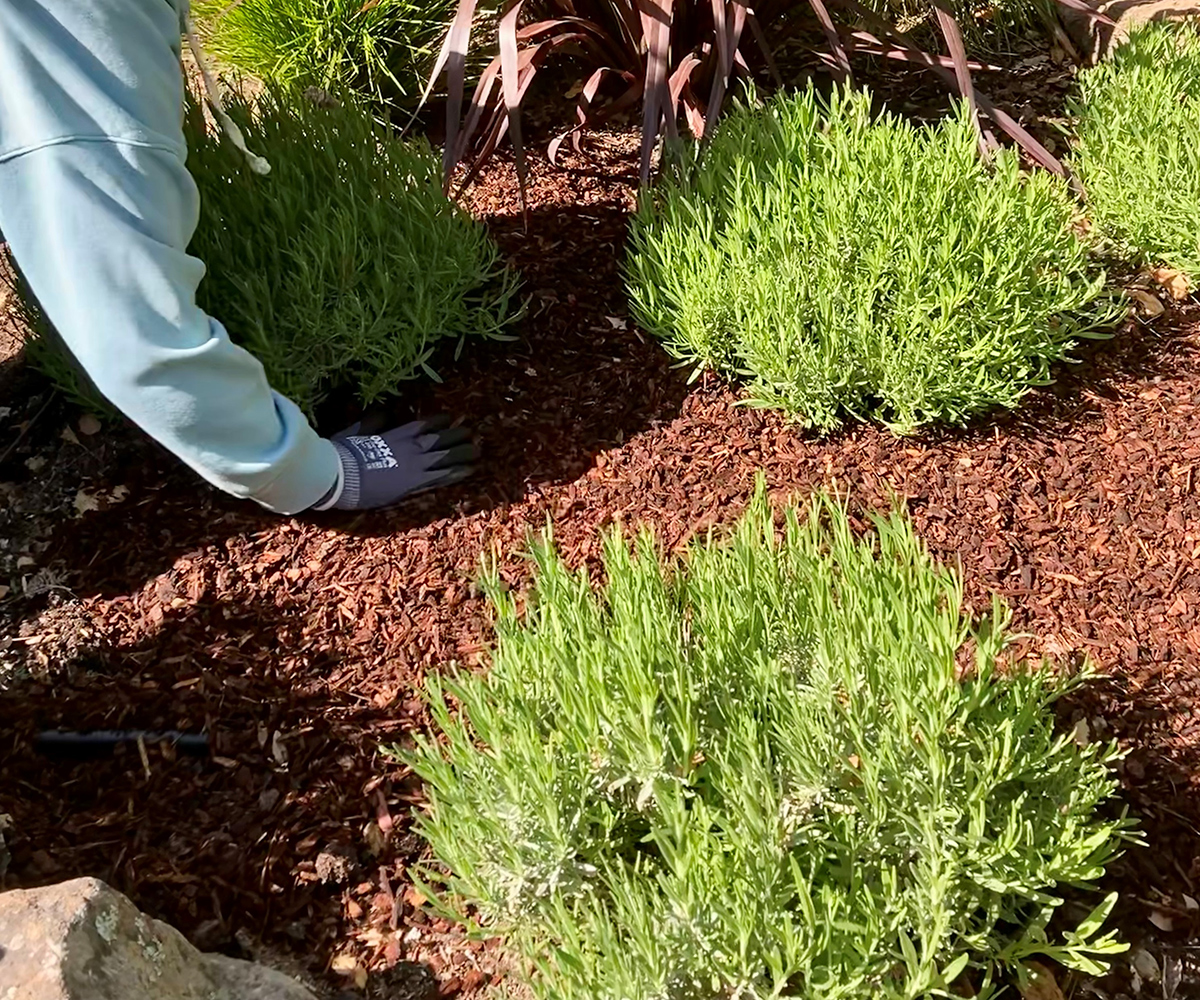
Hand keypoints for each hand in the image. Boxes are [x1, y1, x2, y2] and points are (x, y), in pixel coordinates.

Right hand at [316, 416, 474, 510]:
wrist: (342, 475)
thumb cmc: (344, 454)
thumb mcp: (357, 432)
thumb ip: (373, 422)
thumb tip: (383, 413)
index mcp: (396, 433)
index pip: (423, 424)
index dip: (438, 421)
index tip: (450, 417)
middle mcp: (410, 446)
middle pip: (440, 438)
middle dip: (456, 435)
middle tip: (470, 432)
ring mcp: (415, 464)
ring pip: (446, 456)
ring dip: (463, 452)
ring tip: (477, 450)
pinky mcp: (415, 482)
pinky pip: (442, 477)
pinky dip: (457, 472)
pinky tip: (470, 470)